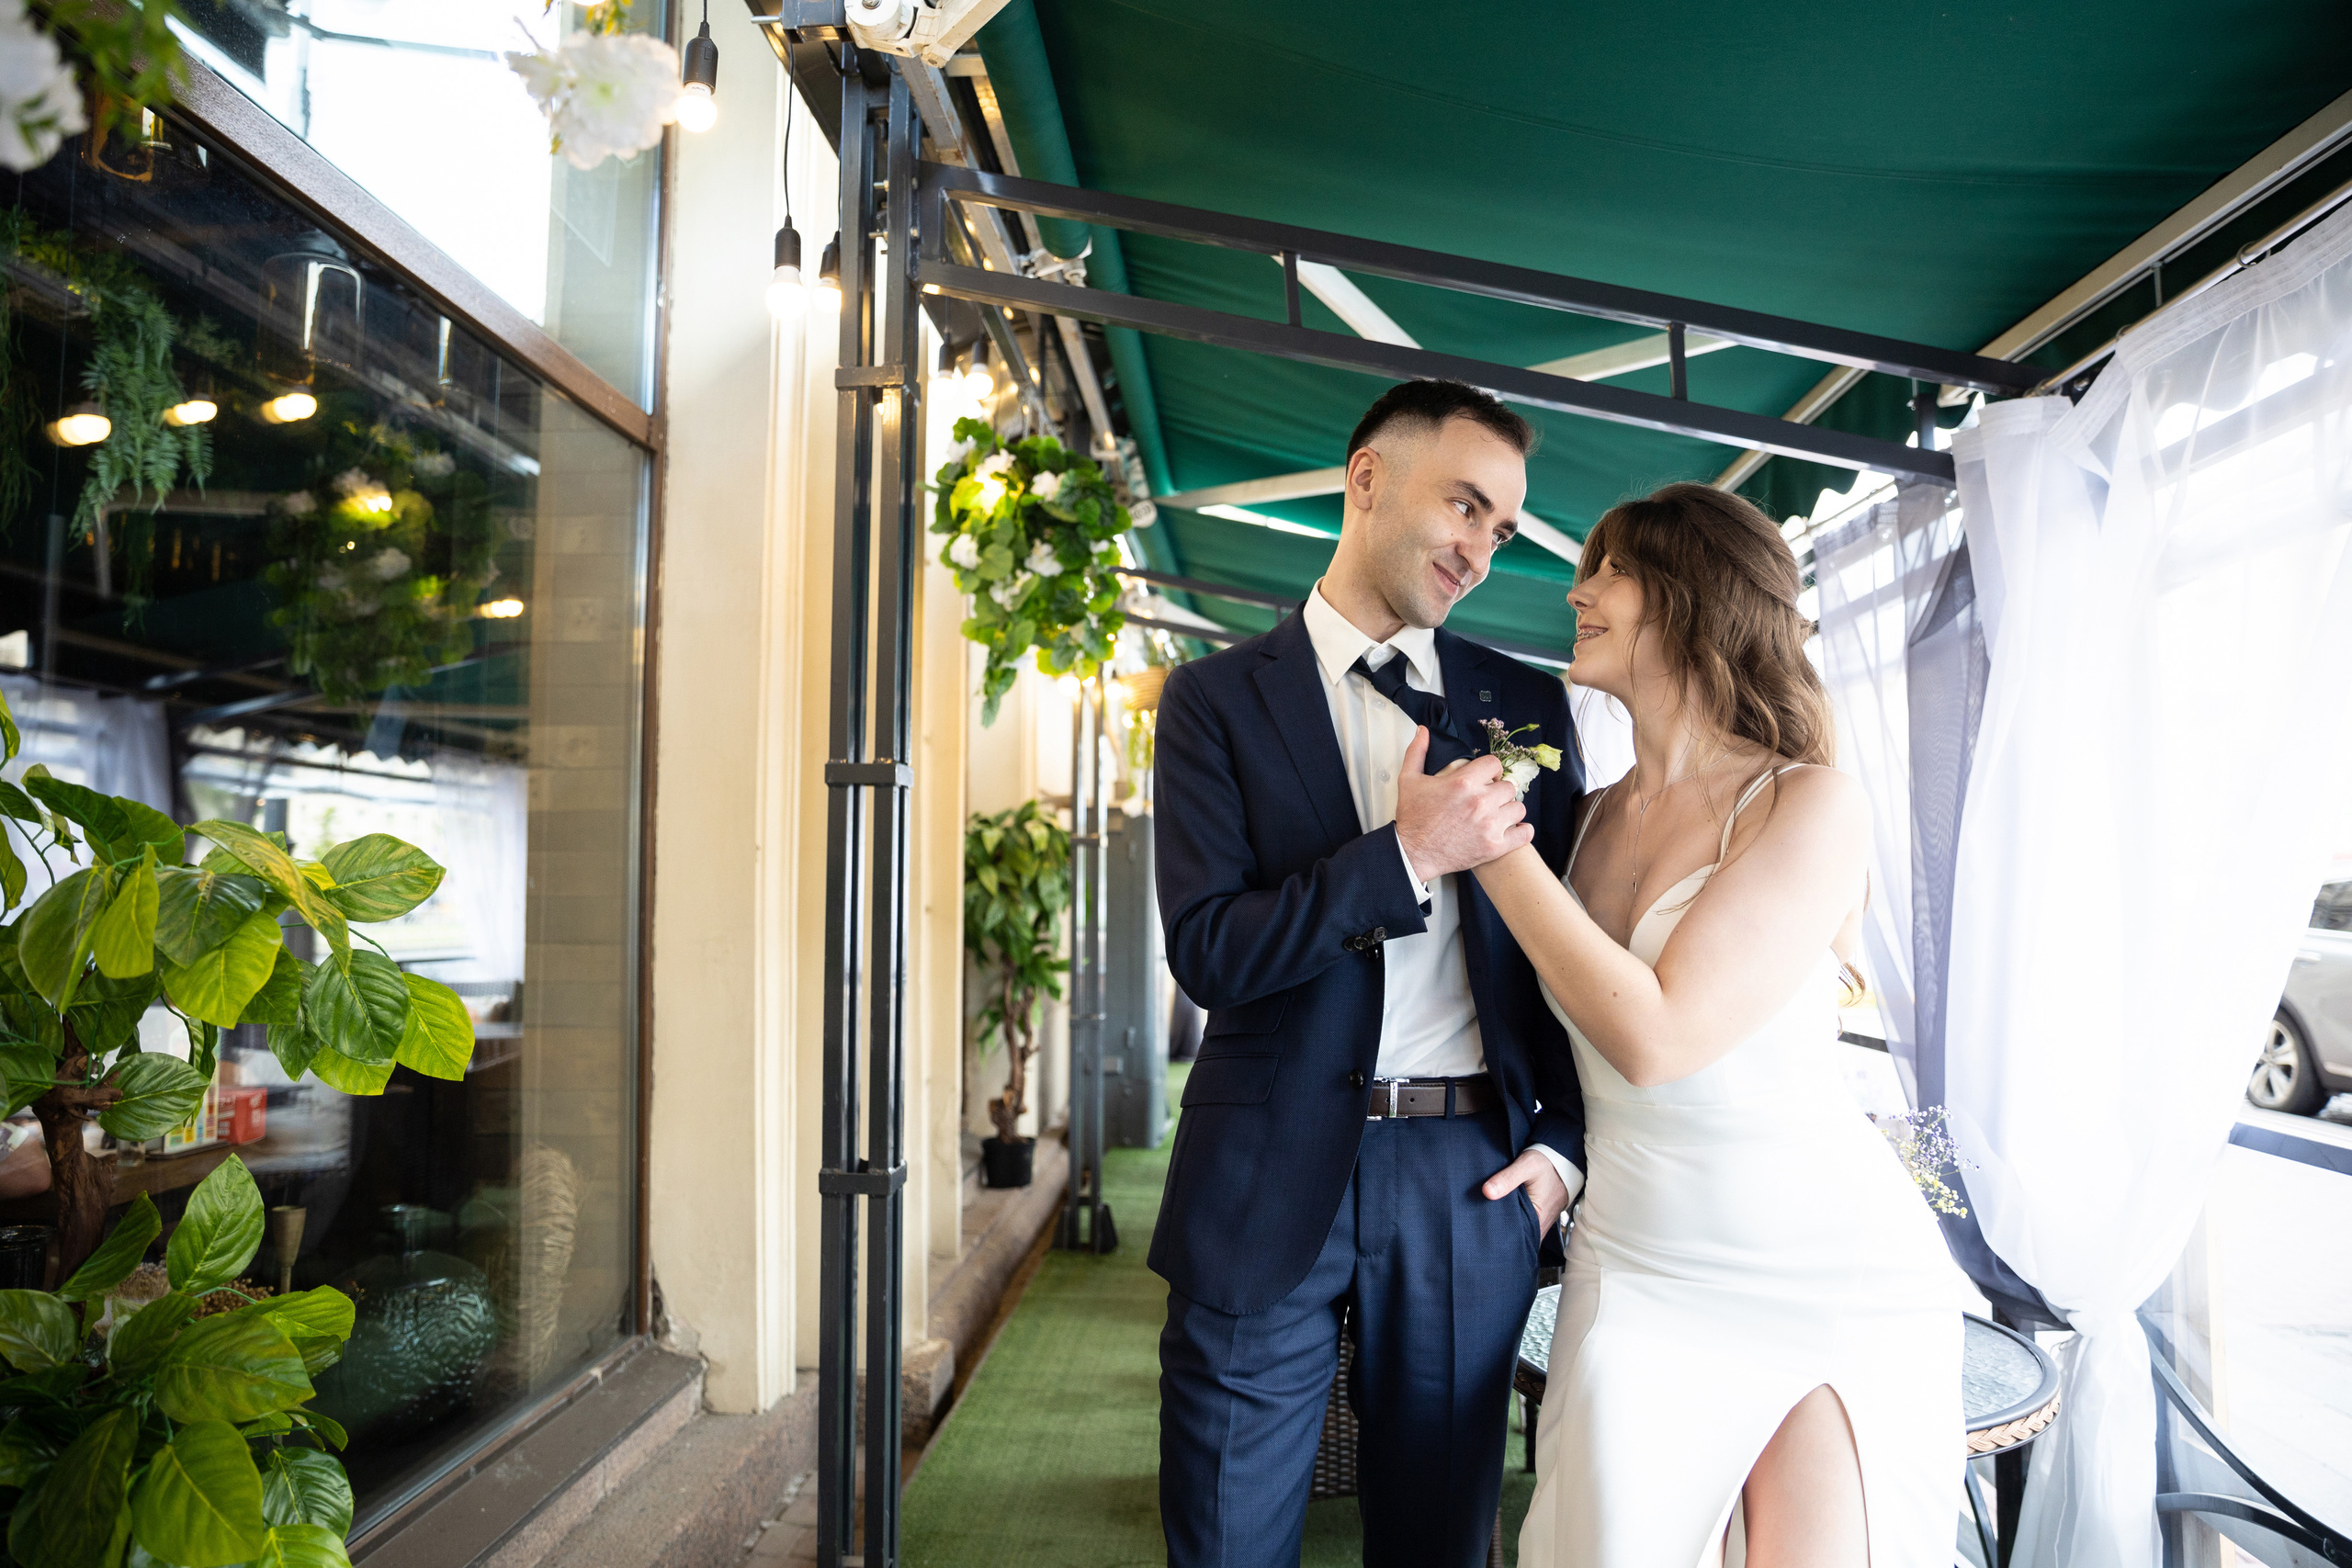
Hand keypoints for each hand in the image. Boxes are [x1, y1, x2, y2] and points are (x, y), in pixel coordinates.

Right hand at [1393, 727, 1530, 879]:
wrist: (1412, 853)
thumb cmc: (1412, 819)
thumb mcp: (1409, 779)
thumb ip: (1417, 751)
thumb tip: (1423, 732)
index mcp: (1463, 783)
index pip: (1495, 764)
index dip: (1491, 770)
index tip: (1487, 778)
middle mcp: (1480, 802)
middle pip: (1509, 786)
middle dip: (1499, 791)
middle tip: (1489, 799)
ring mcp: (1490, 825)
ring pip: (1518, 808)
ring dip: (1509, 810)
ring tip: (1497, 815)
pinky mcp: (1494, 846)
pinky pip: (1524, 833)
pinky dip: (1521, 832)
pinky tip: (1511, 830)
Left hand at [1482, 1148, 1568, 1234]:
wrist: (1564, 1160)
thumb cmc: (1547, 1163)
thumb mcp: (1527, 1165)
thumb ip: (1507, 1178)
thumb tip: (1487, 1192)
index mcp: (1538, 1218)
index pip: (1513, 1234)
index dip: (1497, 1229)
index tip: (1483, 1220)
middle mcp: (1541, 1225)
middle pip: (1516, 1234)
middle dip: (1499, 1228)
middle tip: (1483, 1217)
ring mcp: (1540, 1222)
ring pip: (1520, 1229)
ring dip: (1507, 1223)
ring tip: (1491, 1214)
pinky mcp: (1538, 1216)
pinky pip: (1524, 1223)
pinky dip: (1514, 1218)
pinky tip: (1503, 1210)